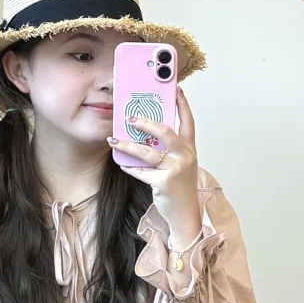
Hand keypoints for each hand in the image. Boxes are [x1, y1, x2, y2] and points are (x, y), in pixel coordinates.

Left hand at [107, 84, 201, 246]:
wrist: (185, 214)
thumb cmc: (180, 188)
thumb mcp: (180, 165)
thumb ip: (168, 150)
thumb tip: (146, 134)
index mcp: (189, 149)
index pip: (188, 121)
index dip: (182, 104)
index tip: (176, 89)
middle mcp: (184, 156)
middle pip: (165, 131)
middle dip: (145, 122)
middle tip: (129, 117)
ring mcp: (174, 169)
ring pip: (147, 152)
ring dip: (127, 145)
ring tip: (114, 141)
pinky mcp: (163, 183)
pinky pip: (141, 171)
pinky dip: (130, 167)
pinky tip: (121, 163)